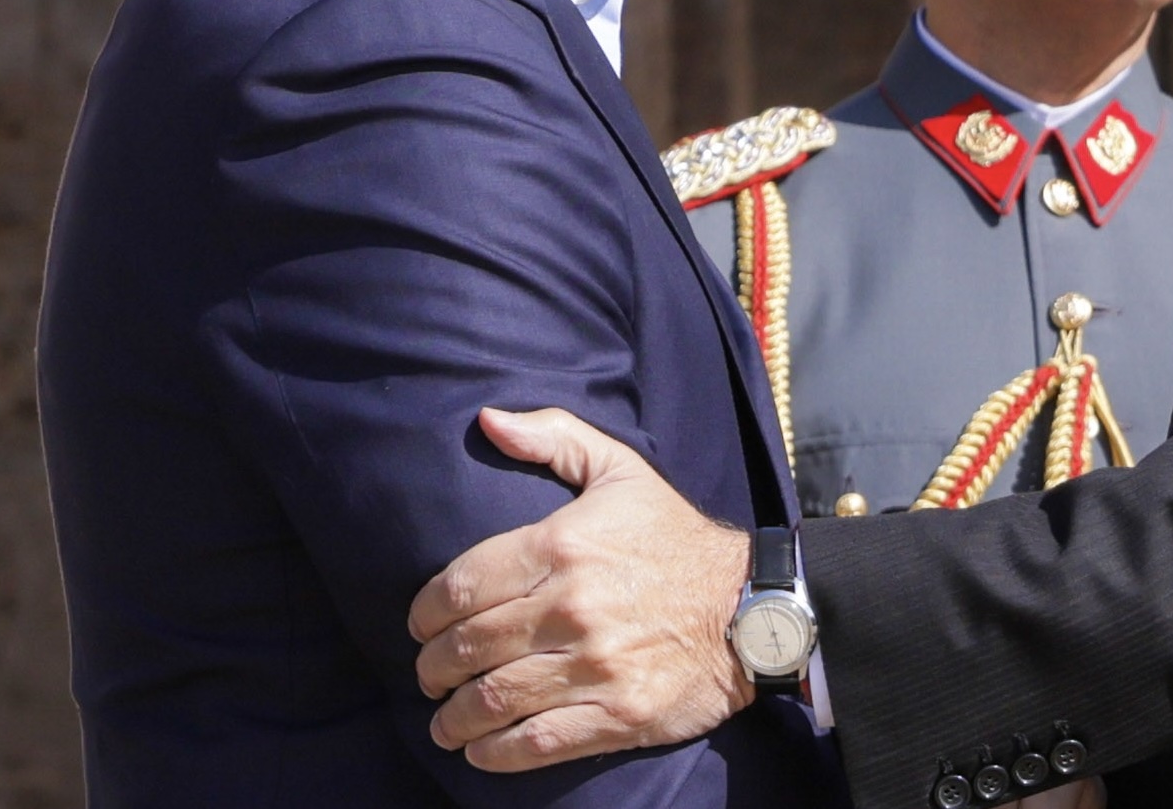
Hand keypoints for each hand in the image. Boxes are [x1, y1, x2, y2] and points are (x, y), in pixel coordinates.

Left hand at [407, 406, 756, 771]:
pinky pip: (538, 741)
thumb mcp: (621, 470)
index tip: (419, 626)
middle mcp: (573, 607)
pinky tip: (480, 750)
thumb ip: (553, 437)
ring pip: (494, 699)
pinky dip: (497, 752)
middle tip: (427, 676)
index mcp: (562, 544)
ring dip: (454, 718)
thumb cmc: (675, 539)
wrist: (753, 606)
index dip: (425, 613)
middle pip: (469, 646)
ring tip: (444, 723)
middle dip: (432, 668)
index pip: (462, 586)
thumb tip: (487, 419)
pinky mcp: (620, 713)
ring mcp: (596, 665)